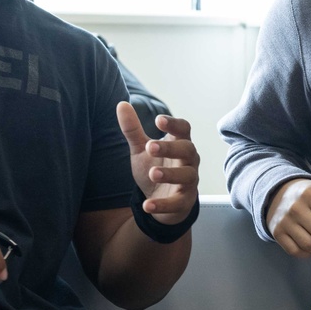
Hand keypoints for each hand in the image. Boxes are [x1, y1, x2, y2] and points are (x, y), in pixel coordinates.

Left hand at [120, 106, 198, 225]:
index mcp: (179, 143)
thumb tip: (121, 104)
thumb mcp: (141, 149)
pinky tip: (147, 205)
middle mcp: (189, 161)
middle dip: (170, 148)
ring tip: (153, 173)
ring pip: (187, 175)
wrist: (162, 201)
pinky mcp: (184, 201)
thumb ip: (133, 129)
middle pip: (188, 149)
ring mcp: (189, 181)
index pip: (183, 129)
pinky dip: (163, 204)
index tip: (158, 120)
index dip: (173, 124)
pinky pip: (177, 203)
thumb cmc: (156, 167)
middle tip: (150, 146)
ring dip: (170, 174)